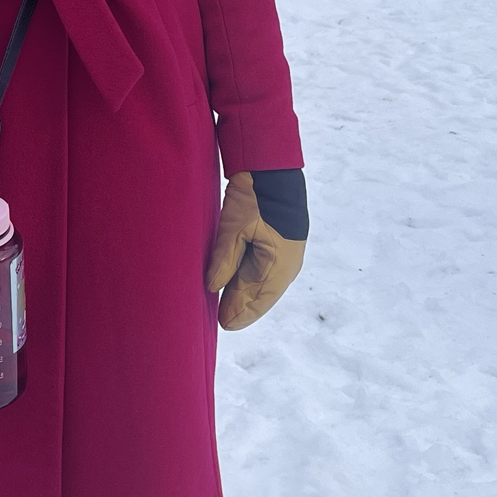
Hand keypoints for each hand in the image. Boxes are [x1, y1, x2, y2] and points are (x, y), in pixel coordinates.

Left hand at [206, 170, 305, 330]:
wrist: (271, 170)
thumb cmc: (255, 198)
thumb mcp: (234, 228)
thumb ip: (224, 260)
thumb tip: (212, 288)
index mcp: (278, 267)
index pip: (256, 302)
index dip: (238, 314)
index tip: (221, 325)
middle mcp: (284, 268)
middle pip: (258, 297)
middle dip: (239, 307)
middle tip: (217, 322)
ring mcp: (282, 258)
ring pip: (260, 287)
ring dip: (242, 295)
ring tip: (221, 308)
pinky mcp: (276, 248)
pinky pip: (261, 274)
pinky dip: (246, 282)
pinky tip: (232, 286)